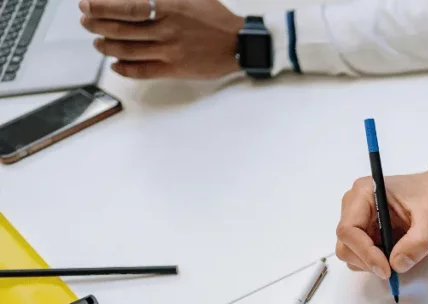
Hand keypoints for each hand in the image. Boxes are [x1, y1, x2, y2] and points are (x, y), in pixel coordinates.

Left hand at [80, 0, 242, 78]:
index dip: (101, 7)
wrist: (239, 43)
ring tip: (98, 43)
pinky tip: (116, 65)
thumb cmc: (215, 17)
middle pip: (121, 29)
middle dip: (97, 25)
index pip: (126, 7)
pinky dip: (125, 69)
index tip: (87, 6)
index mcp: (169, 6)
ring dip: (106, 47)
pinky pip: (143, 70)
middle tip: (87, 23)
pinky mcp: (175, 69)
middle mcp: (167, 29)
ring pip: (127, 50)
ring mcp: (170, 51)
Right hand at [335, 161, 427, 278]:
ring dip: (372, 264)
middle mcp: (355, 206)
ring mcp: (360, 221)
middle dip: (367, 262)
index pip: (348, 229)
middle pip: (345, 245)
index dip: (364, 253)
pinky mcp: (367, 233)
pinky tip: (397, 253)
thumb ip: (418, 241)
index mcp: (364, 193)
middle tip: (392, 270)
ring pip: (352, 254)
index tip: (386, 269)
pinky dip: (377, 262)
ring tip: (399, 256)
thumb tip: (397, 265)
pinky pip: (363, 256)